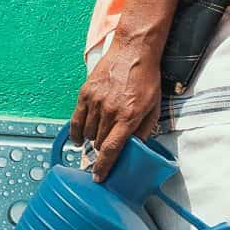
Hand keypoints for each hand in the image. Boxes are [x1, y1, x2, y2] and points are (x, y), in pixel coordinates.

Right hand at [67, 42, 161, 179]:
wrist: (134, 51)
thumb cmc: (146, 79)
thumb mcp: (153, 107)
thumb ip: (144, 130)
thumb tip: (136, 149)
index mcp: (128, 116)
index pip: (111, 149)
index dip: (104, 167)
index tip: (99, 177)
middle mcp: (110, 111)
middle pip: (99, 142)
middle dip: (103, 150)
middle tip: (107, 151)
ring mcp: (95, 101)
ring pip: (88, 133)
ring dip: (93, 140)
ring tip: (99, 138)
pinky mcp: (85, 93)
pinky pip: (76, 119)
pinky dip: (76, 132)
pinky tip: (79, 138)